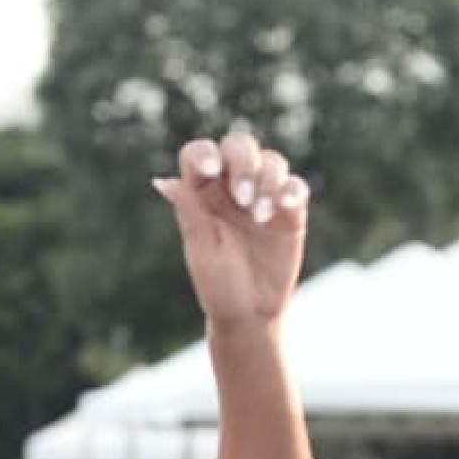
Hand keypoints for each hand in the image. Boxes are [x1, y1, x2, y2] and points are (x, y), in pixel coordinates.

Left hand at [154, 132, 310, 327]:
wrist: (251, 313)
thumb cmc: (219, 285)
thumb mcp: (202, 250)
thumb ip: (189, 212)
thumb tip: (163, 182)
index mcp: (202, 193)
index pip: (198, 154)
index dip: (204, 153)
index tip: (210, 171)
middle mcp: (232, 187)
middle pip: (239, 145)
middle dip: (243, 162)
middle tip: (242, 198)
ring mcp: (263, 196)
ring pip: (271, 161)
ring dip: (267, 181)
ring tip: (261, 216)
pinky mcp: (290, 211)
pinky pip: (296, 186)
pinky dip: (292, 190)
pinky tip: (285, 207)